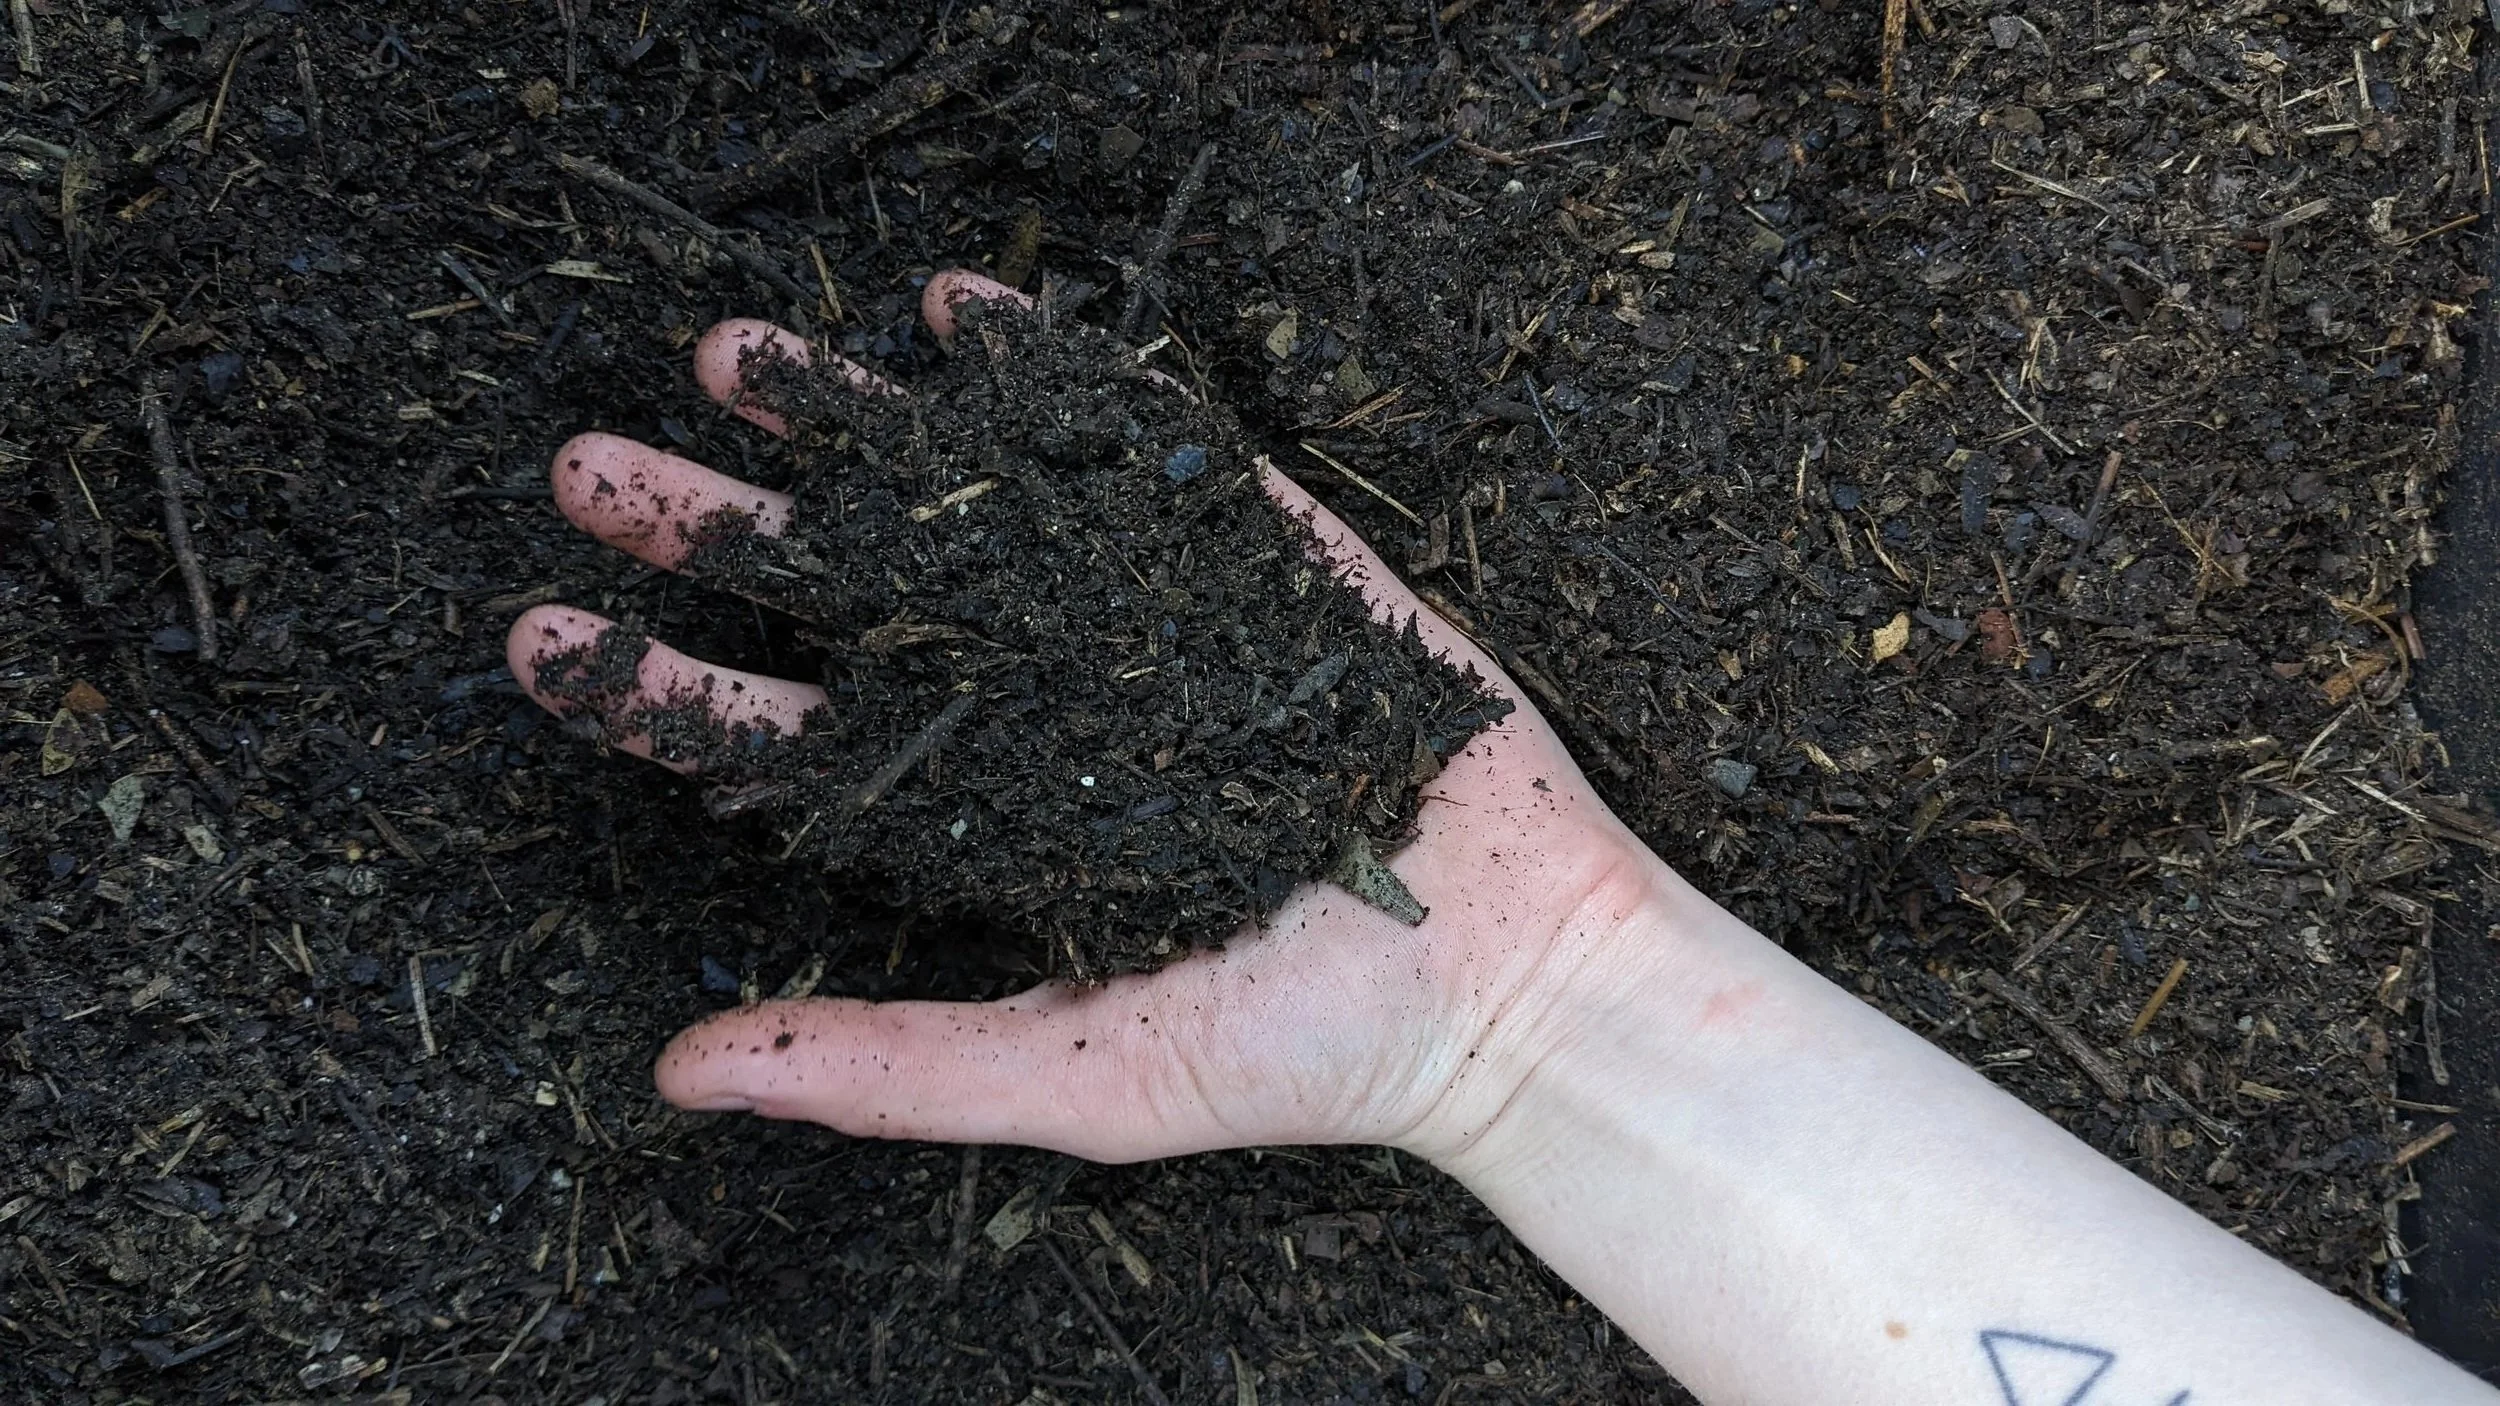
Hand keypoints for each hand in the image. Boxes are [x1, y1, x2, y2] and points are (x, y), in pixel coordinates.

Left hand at [506, 272, 1695, 1165]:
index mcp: (981, 819)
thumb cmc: (1302, 1050)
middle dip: (714, 526)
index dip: (655, 688)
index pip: (783, 741)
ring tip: (732, 351)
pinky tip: (958, 308)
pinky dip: (1050, 366)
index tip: (532, 634)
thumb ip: (889, 1065)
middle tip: (590, 466)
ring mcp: (1140, 616)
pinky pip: (1135, 438)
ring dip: (846, 420)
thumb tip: (682, 1069)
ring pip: (965, 495)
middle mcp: (1039, 703)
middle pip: (842, 596)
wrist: (1516, 973)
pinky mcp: (1250, 549)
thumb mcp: (1078, 1077)